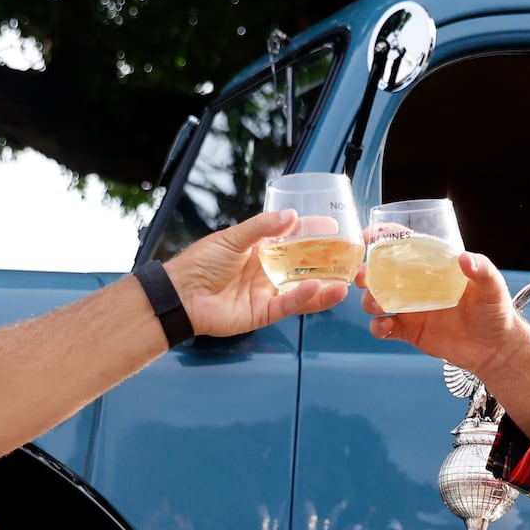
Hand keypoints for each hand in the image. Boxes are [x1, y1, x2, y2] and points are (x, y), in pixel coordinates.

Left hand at [164, 210, 350, 339]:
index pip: (294, 240)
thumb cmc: (200, 263)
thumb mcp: (232, 238)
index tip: (334, 228)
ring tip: (344, 280)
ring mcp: (267, 292)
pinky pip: (289, 305)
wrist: (181, 294)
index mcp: (260, 249)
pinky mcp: (263, 313)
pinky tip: (318, 289)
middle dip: (327, 262)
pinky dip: (304, 298)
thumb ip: (262, 227)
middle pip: (304, 266)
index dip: (314, 234)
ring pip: (302, 289)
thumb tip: (291, 216)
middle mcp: (267, 271)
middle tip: (348, 257)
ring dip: (324, 285)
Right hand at [359, 249, 529, 434]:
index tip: (368, 236)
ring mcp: (411, 309)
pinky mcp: (410, 332)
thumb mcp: (492, 286)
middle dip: (367, 272)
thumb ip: (481, 269)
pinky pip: (385, 327)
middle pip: (382, 273)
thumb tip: (464, 258)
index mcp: (432, 267)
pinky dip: (378, 327)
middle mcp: (417, 285)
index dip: (383, 238)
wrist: (494, 348)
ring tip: (378, 304)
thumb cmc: (495, 311)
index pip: (404, 246)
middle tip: (364, 276)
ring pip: (377, 300)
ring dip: (369, 300)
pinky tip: (385, 326)